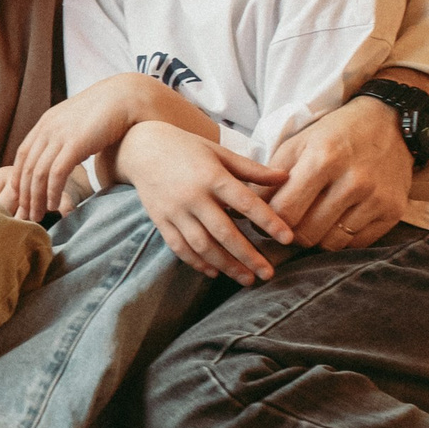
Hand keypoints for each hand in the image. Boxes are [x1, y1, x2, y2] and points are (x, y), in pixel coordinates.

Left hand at [5, 75, 187, 221]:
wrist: (126, 97)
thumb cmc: (107, 115)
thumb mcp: (78, 125)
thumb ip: (66, 140)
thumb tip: (64, 161)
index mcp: (46, 123)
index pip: (23, 155)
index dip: (18, 179)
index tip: (20, 199)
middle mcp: (48, 128)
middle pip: (26, 167)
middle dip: (24, 195)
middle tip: (25, 215)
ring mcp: (60, 134)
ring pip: (38, 173)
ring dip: (36, 198)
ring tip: (38, 216)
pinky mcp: (75, 143)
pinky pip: (56, 173)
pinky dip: (53, 191)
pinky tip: (55, 205)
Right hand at [119, 120, 295, 284]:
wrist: (140, 148)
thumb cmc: (187, 148)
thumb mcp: (220, 152)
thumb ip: (252, 169)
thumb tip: (285, 177)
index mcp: (212, 176)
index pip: (246, 203)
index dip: (269, 222)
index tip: (288, 238)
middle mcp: (193, 196)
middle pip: (224, 232)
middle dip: (248, 255)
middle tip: (268, 273)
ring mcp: (175, 211)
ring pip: (202, 245)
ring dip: (226, 265)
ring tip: (246, 279)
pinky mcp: (161, 220)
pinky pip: (179, 247)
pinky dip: (197, 263)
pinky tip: (214, 272)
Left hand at [265, 94, 413, 251]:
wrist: (390, 121)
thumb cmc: (336, 133)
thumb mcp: (299, 143)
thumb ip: (272, 176)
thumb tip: (250, 210)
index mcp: (324, 159)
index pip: (285, 211)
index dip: (268, 221)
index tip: (264, 220)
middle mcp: (353, 182)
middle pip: (307, 233)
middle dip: (290, 233)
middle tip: (286, 225)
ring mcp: (376, 199)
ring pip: (330, 244)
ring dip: (315, 237)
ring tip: (311, 222)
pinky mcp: (392, 212)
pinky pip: (356, 244)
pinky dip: (340, 238)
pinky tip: (335, 221)